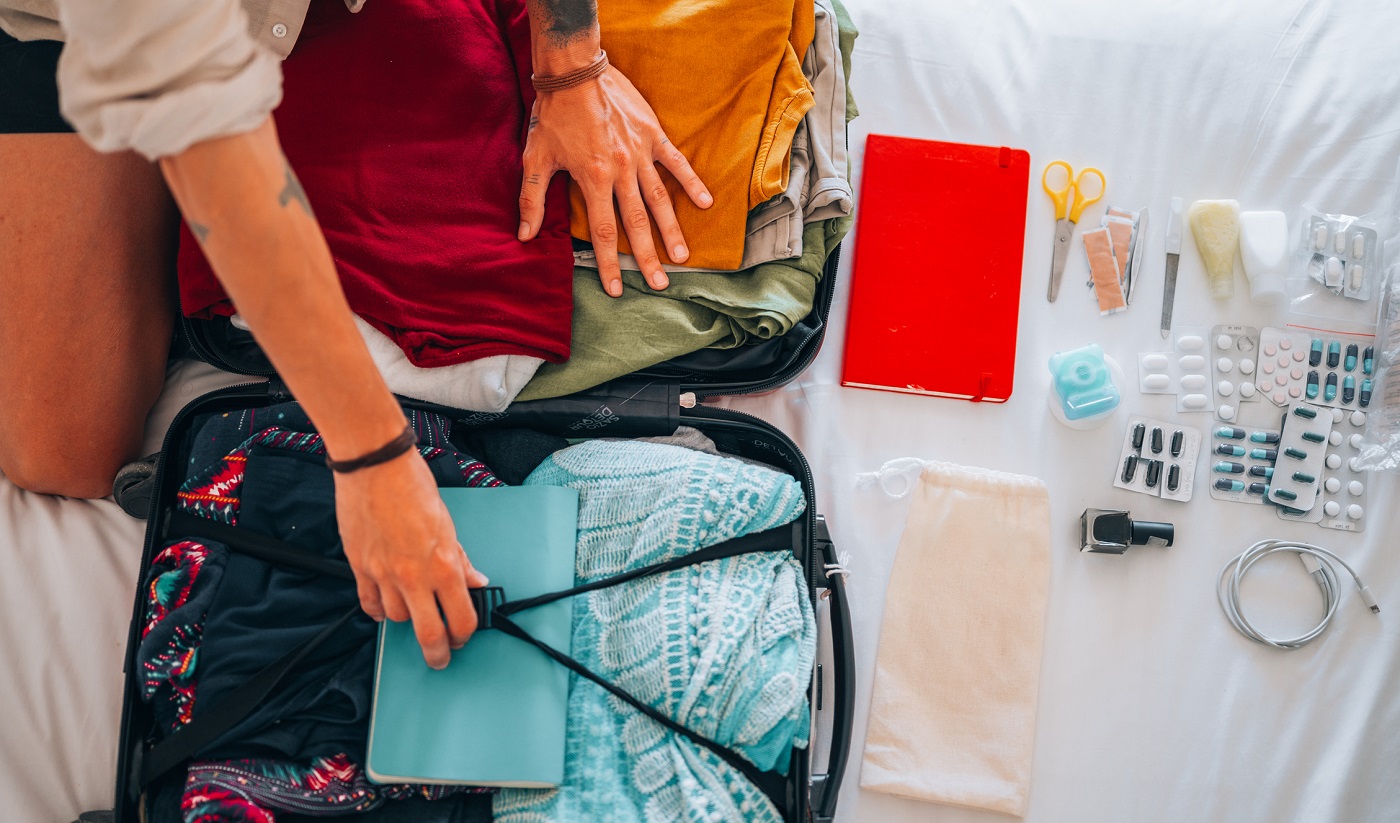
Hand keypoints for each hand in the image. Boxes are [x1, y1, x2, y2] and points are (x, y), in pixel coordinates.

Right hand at [334, 450, 487, 668]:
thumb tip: (475, 580)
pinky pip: (369, 603)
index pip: (461, 617)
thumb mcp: (448, 523)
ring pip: (397, 618)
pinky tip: (385, 609)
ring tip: (414, 612)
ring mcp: (384, 575)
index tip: (464, 637)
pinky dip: (378, 611)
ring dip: (407, 619)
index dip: (465, 634)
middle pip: (429, 633)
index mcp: (444, 564)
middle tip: (440, 658)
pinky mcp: (360, 568)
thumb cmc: (413, 486)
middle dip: (438, 653)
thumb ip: (461, 559)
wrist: (374, 466)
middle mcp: (414, 576)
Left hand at [517, 65, 712, 297]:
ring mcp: (640, 153)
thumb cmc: (552, 116)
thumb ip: (532, 200)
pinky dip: (691, 182)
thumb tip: (525, 236)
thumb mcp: (536, 159)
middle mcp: (621, 170)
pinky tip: (706, 203)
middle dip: (648, 256)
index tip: (618, 289)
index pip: (604, 232)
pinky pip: (676, 162)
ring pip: (660, 199)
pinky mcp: (652, 134)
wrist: (574, 71)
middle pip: (638, 222)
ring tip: (683, 256)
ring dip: (672, 229)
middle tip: (661, 284)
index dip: (610, 263)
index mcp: (593, 179)